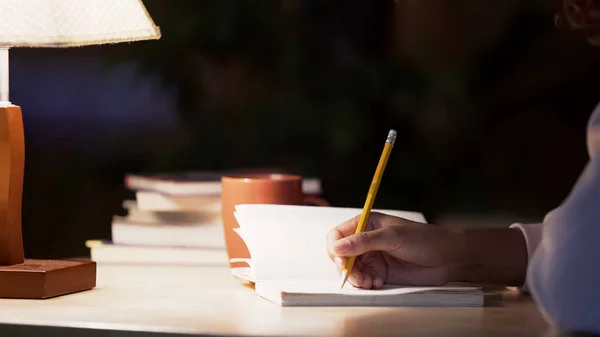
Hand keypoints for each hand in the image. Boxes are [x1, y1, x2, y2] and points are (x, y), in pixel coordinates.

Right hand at [327, 212, 466, 288]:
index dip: (336, 248)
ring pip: (352, 269)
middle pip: (342, 255)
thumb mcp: (392, 237)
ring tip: (369, 282)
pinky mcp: (381, 272)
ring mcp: (373, 257)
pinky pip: (364, 279)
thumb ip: (364, 242)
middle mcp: (367, 240)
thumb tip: (337, 247)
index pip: (339, 234)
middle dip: (346, 267)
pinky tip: (377, 283)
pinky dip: (366, 283)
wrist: (448, 258)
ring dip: (356, 278)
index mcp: (367, 224)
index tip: (341, 261)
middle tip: (356, 277)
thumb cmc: (424, 239)